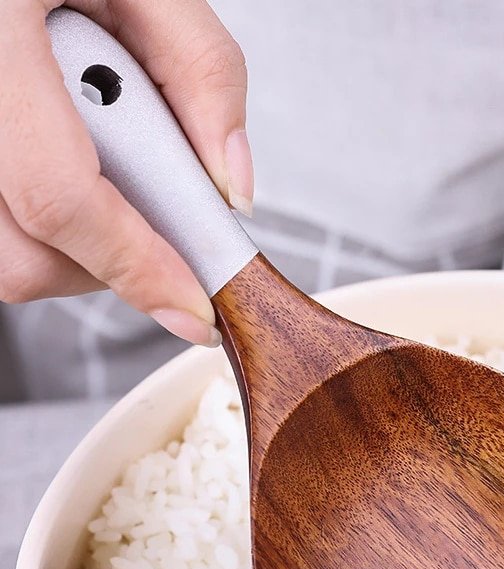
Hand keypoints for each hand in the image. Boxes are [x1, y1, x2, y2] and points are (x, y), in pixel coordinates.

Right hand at [0, 0, 253, 345]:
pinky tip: (69, 163)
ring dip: (76, 243)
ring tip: (102, 164)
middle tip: (155, 219)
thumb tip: (232, 187)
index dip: (136, 267)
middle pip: (23, 255)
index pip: (61, 198)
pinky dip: (45, 222)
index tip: (193, 310)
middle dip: (111, 263)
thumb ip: (203, 74)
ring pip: (4, 255)